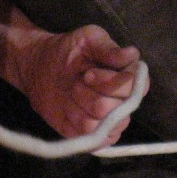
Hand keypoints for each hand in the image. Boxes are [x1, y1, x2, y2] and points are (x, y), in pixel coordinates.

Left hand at [0, 17, 142, 141]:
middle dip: (89, 93)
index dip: (109, 82)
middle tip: (78, 81)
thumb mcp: (88, 39)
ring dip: (80, 106)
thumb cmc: (70, 50)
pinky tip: (70, 109)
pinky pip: (91, 138)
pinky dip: (75, 122)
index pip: (134, 88)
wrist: (42, 68)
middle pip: (115, 108)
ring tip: (72, 93)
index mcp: (130, 77)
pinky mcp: (96, 136)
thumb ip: (109, 48)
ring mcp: (112, 121)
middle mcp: (125, 102)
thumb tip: (131, 54)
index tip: (88, 73)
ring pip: (100, 123)